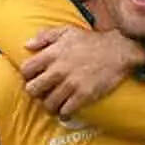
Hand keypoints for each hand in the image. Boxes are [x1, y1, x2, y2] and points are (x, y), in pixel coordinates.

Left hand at [21, 27, 144, 115]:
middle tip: (43, 93)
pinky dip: (64, 113)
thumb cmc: (91, 41)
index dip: (28, 76)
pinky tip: (66, 110)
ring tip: (54, 104)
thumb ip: (45, 36)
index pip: (26, 71)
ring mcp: (71, 84)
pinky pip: (65, 111)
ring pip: (48, 104)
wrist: (119, 51)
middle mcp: (58, 70)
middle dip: (36, 93)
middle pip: (32, 90)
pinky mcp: (84, 95)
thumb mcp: (66, 31)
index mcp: (52, 54)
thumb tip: (26, 45)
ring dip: (49, 105)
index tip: (34, 78)